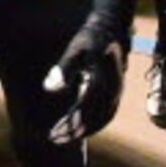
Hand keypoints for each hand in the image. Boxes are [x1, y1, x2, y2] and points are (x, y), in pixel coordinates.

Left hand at [44, 0, 131, 145]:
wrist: (111, 28)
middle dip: (74, 132)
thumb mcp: (74, 50)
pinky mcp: (115, 94)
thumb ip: (63, 70)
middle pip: (94, 119)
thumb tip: (49, 88)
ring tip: (62, 136)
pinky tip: (75, 128)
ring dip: (82, 131)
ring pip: (101, 120)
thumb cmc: (89, 39)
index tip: (55, 133)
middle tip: (54, 138)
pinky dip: (91, 125)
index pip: (85, 109)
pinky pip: (105, 115)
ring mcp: (116, 93)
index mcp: (101, 80)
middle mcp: (112, 90)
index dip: (70, 124)